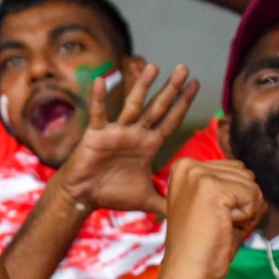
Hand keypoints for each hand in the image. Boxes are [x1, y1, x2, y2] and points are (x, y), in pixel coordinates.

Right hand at [49, 62, 197, 215]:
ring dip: (143, 86)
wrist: (83, 196)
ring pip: (133, 105)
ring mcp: (116, 132)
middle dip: (171, 89)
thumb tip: (187, 211)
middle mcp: (135, 134)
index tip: (196, 84)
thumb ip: (167, 203)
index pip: (170, 120)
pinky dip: (100, 97)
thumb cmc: (111, 194)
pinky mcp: (97, 134)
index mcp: (148, 145)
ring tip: (154, 67)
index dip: (183, 104)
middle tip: (184, 68)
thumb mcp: (146, 199)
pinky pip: (100, 113)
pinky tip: (104, 79)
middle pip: (157, 108)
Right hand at [151, 157, 265, 278]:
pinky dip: (246, 217)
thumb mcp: (213, 206)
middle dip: (241, 202)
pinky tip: (224, 226)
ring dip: (244, 210)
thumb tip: (257, 189)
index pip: (234, 169)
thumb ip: (230, 188)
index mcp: (184, 167)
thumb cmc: (201, 243)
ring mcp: (199, 176)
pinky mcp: (212, 188)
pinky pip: (253, 196)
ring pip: (251, 184)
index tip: (210, 215)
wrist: (188, 269)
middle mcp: (188, 166)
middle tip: (216, 222)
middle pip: (244, 174)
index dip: (233, 197)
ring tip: (219, 224)